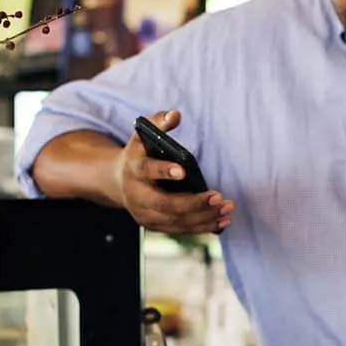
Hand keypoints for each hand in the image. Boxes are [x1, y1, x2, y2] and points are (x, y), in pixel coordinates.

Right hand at [111, 110, 233, 233]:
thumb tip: (175, 114)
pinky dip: (202, 227)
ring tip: (227, 208)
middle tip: (218, 197)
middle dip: (193, 203)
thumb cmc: (139, 154)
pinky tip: (222, 221)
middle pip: (165, 204)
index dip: (163, 171)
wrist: (119, 182)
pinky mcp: (155, 226)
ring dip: (204, 217)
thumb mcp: (143, 135)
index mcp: (134, 169)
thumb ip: (158, 122)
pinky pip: (180, 230)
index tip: (183, 171)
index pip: (146, 171)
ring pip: (176, 221)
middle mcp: (136, 195)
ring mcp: (145, 214)